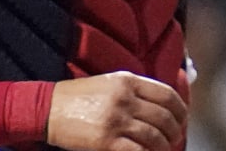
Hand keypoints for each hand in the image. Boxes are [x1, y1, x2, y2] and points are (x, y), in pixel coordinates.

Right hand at [47, 72, 186, 150]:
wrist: (45, 109)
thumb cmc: (74, 98)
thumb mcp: (106, 83)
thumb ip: (133, 90)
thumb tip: (163, 108)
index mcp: (125, 81)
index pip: (167, 95)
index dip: (180, 111)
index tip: (180, 120)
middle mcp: (123, 98)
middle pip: (165, 118)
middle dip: (174, 133)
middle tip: (172, 139)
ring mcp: (115, 120)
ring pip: (156, 137)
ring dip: (163, 147)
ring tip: (159, 150)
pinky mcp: (106, 140)